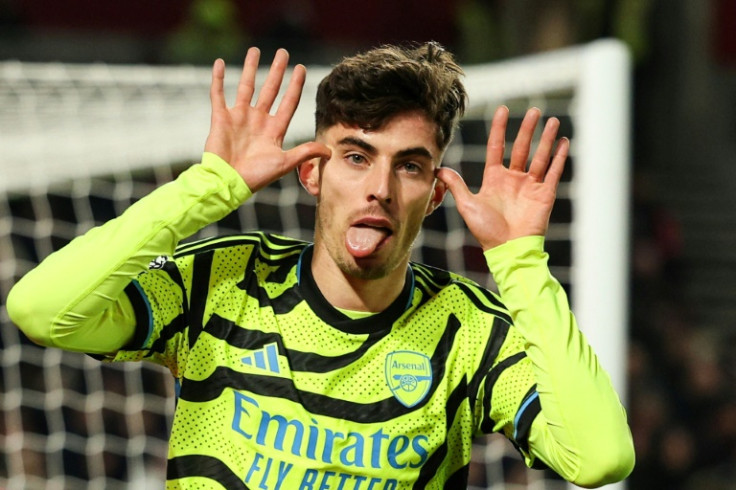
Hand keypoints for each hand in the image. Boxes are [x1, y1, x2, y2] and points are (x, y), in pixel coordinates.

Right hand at [204, 47, 330, 191]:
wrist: (227, 183)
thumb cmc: (255, 177)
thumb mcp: (284, 163)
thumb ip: (305, 153)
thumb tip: (330, 151)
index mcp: (274, 130)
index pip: (288, 103)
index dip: (295, 86)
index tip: (301, 69)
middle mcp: (258, 121)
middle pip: (270, 90)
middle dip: (277, 71)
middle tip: (283, 53)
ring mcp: (239, 118)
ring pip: (246, 87)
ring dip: (250, 69)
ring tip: (255, 50)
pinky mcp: (220, 119)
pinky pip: (218, 94)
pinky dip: (217, 79)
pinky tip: (218, 63)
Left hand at [436, 106, 568, 250]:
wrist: (507, 250)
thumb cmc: (486, 231)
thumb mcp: (467, 204)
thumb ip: (455, 184)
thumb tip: (438, 169)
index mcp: (495, 179)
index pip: (498, 147)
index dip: (499, 129)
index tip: (502, 110)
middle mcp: (514, 179)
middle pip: (522, 148)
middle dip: (527, 129)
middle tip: (534, 110)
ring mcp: (530, 186)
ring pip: (540, 156)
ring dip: (546, 139)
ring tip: (552, 121)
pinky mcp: (544, 194)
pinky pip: (553, 172)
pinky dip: (559, 158)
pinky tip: (563, 142)